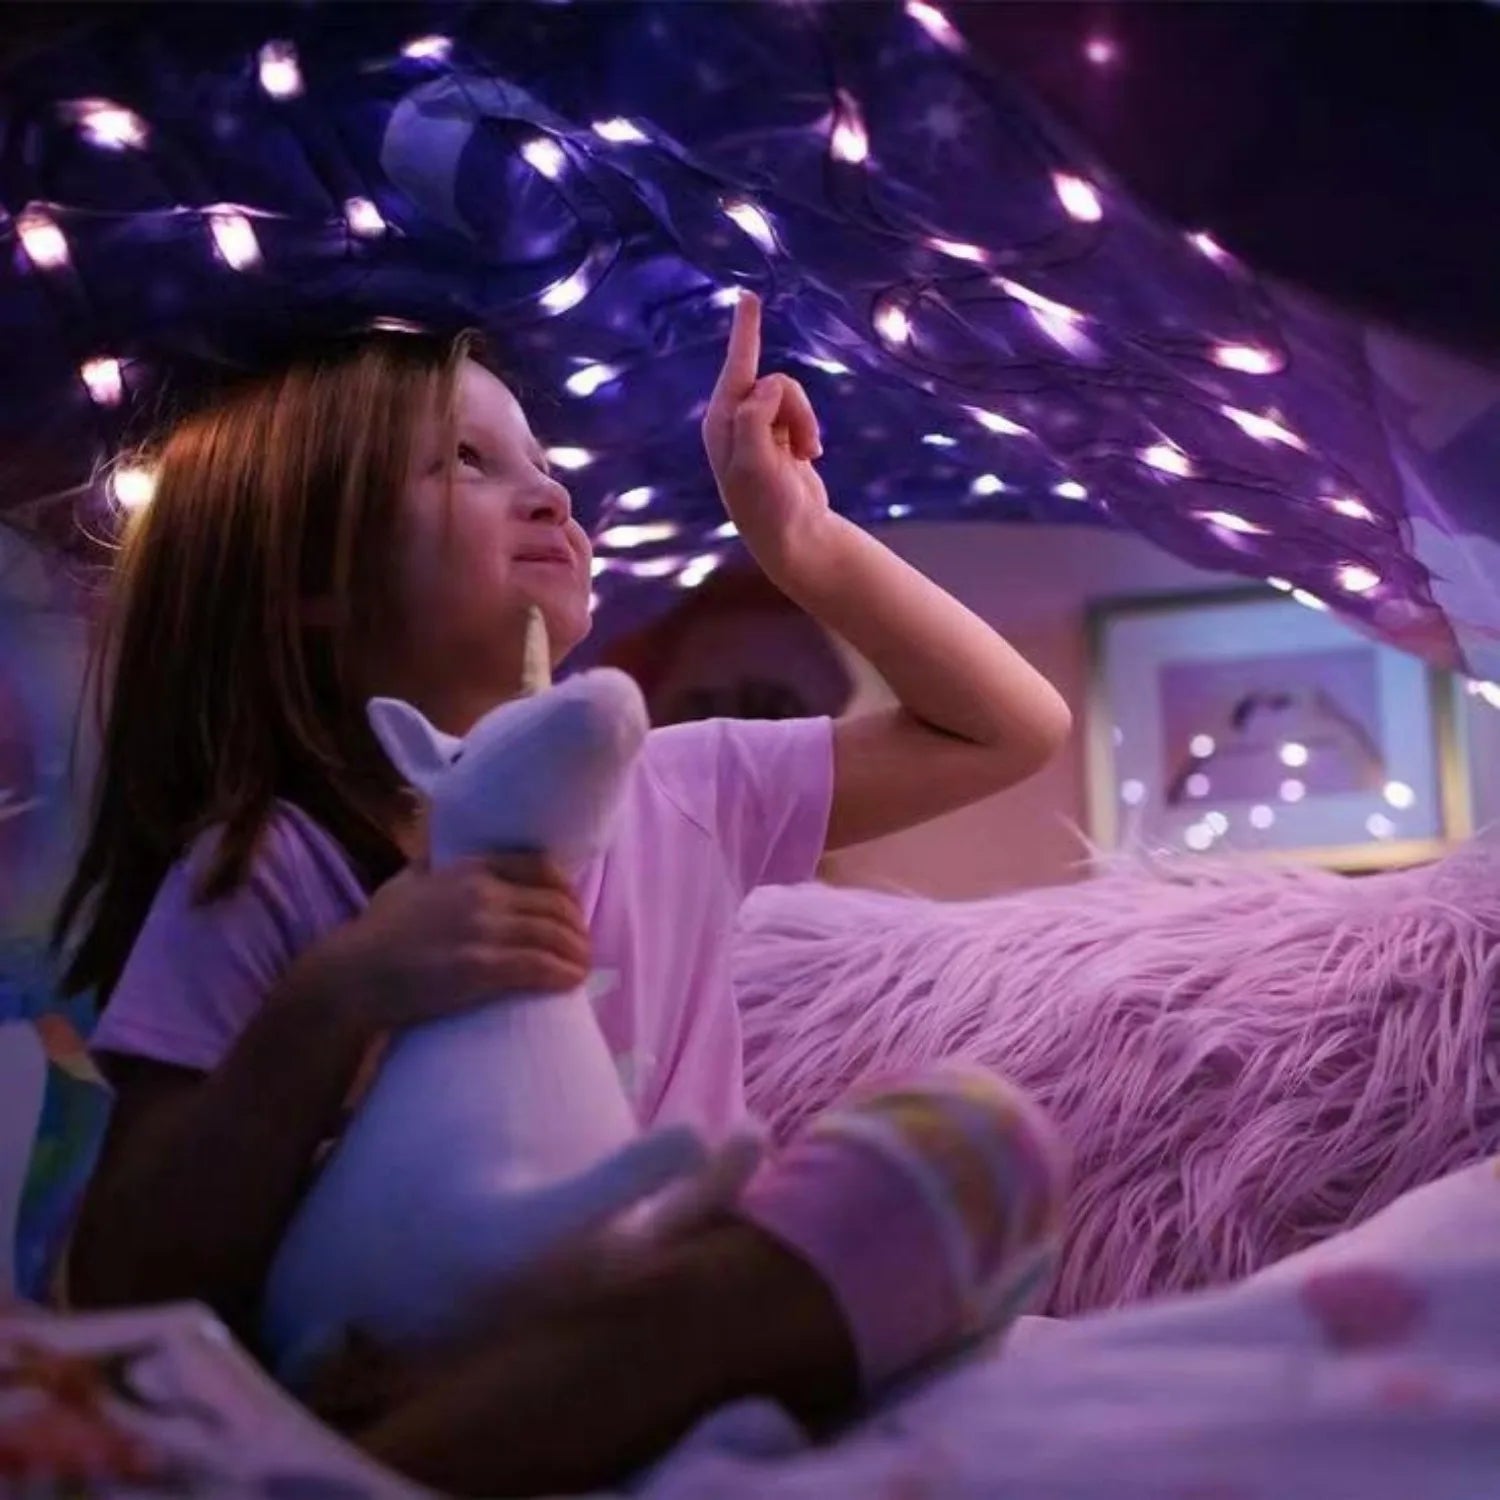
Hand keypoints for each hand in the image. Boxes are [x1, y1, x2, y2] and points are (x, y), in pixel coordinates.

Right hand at [301, 854, 590, 1033]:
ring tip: (582, 966)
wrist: (354, 976)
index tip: (572, 907)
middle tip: (581, 944)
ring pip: (554, 936)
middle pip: (554, 905)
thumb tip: (445, 851)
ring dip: (577, 953)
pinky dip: (563, 975)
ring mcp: (484, 931)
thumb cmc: (377, 932)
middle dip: (576, 926)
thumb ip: (433, 864)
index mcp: (469, 869)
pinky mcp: (482, 969)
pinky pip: (540, 967)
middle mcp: (483, 894)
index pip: (539, 867)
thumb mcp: (407, 881)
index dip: (566, 889)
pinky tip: (571, 982)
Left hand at [702, 292, 833, 577]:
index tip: (748, 295)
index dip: (746, 331)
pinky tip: (808, 458)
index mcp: (722, 423)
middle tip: (802, 447)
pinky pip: (800, 412)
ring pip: (792, 396)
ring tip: (805, 456)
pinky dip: (810, 432)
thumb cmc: (769, 506)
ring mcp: (758, 428)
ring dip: (806, 422)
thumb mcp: (756, 463)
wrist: (792, 536)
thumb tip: (767, 385)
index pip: (736, 367)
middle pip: (776, 383)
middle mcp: (735, 420)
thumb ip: (756, 418)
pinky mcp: (779, 436)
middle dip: (797, 409)